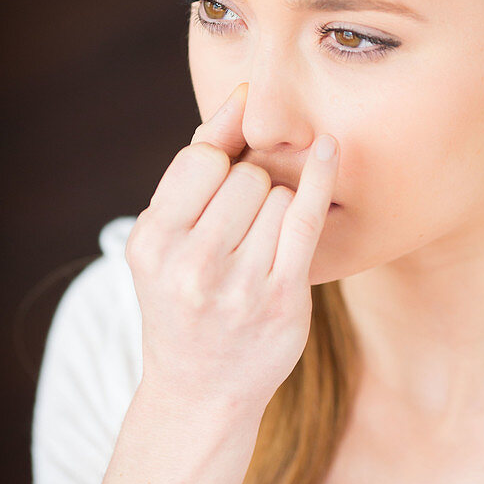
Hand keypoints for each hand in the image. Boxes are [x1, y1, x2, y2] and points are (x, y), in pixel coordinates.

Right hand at [125, 82, 338, 417]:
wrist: (201, 389)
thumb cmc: (185, 296)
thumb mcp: (168, 235)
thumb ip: (201, 164)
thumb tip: (244, 94)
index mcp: (152, 241)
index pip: (203, 159)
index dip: (222, 166)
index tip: (224, 191)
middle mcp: (190, 263)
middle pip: (248, 176)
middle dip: (253, 191)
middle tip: (240, 235)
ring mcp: (238, 284)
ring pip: (280, 194)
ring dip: (279, 209)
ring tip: (257, 249)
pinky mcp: (282, 297)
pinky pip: (307, 217)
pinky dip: (321, 178)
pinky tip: (331, 150)